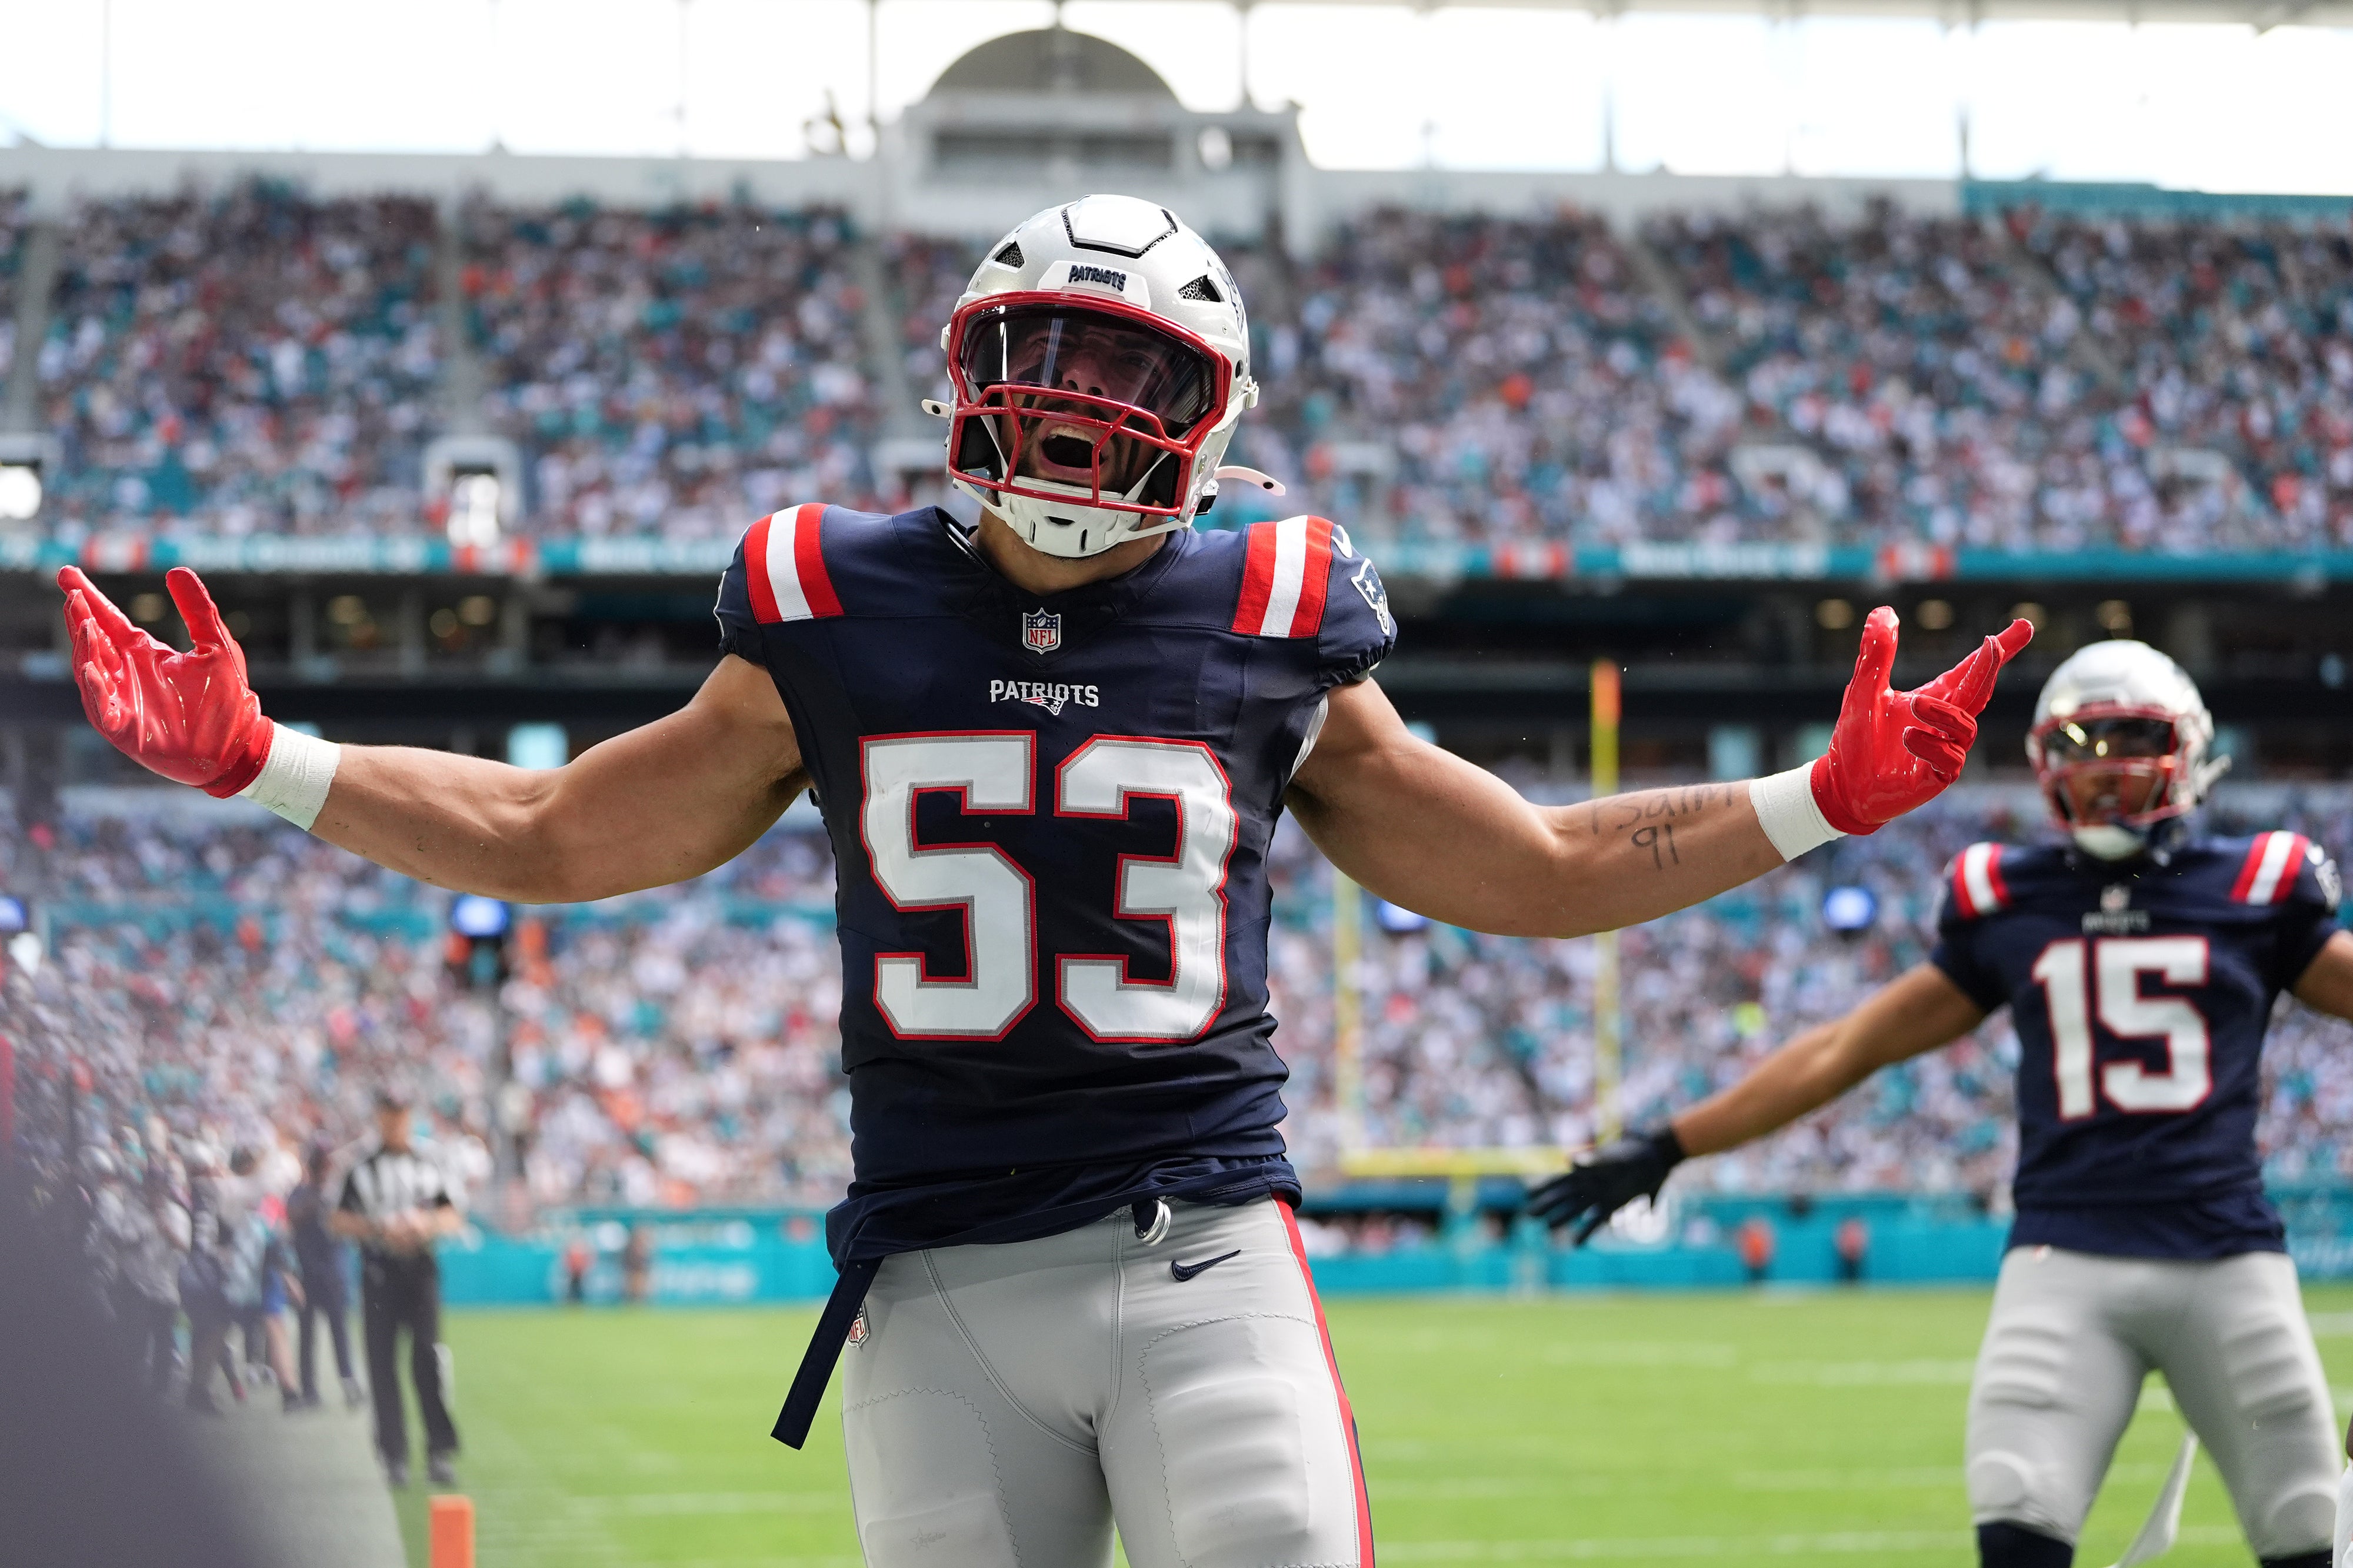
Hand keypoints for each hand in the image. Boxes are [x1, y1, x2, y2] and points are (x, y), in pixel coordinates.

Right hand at [58, 566, 272, 797]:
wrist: (240, 743)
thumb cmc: (228, 698)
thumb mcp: (216, 645)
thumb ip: (198, 610)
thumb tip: (177, 570)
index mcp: (144, 653)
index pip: (109, 620)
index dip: (89, 598)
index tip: (68, 573)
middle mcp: (127, 674)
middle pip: (93, 641)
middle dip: (79, 616)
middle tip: (71, 592)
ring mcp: (122, 701)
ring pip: (91, 671)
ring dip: (85, 647)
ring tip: (85, 623)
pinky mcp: (125, 729)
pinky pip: (101, 708)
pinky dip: (94, 689)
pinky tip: (89, 668)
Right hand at [1527, 1127, 1685, 1244]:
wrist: (1655, 1157)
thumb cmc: (1632, 1154)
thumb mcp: (1613, 1158)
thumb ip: (1593, 1161)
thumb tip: (1570, 1161)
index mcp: (1586, 1170)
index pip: (1560, 1181)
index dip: (1543, 1188)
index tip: (1527, 1194)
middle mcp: (1589, 1183)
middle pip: (1564, 1197)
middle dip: (1547, 1205)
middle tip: (1529, 1216)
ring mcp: (1600, 1196)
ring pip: (1576, 1209)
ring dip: (1562, 1218)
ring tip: (1547, 1229)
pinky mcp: (1613, 1206)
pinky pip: (1596, 1221)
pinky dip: (1585, 1232)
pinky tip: (1576, 1244)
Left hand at [1811, 608, 2031, 834]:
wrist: (1841, 784)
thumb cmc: (1857, 738)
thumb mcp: (1862, 690)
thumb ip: (1875, 654)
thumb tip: (1885, 611)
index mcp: (1934, 700)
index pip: (1970, 671)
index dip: (1998, 651)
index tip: (2025, 625)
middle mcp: (1945, 725)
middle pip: (1979, 692)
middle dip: (1990, 668)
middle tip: (1993, 644)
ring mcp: (1946, 752)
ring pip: (1966, 727)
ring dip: (1943, 714)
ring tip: (1914, 706)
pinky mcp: (1937, 778)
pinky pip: (1951, 760)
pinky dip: (1932, 746)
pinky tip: (1908, 737)